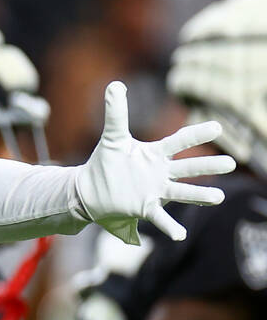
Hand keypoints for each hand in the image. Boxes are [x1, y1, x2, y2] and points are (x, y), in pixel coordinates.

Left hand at [74, 81, 233, 243]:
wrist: (90, 190)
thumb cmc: (105, 163)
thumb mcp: (112, 137)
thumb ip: (116, 112)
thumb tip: (115, 84)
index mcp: (155, 154)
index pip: (179, 141)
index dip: (195, 134)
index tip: (216, 127)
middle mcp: (160, 173)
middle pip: (187, 168)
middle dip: (207, 165)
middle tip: (230, 163)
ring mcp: (155, 191)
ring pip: (181, 193)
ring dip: (199, 195)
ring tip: (218, 197)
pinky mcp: (144, 208)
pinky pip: (160, 218)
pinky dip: (171, 226)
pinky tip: (181, 235)